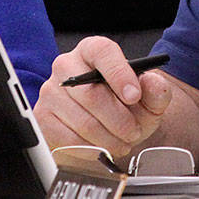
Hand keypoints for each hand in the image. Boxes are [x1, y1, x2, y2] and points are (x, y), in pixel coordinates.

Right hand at [33, 37, 172, 161]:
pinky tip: (101, 146)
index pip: (102, 52)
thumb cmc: (124, 109)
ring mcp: (51, 91)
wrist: (104, 131)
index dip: (119, 74)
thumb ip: (156, 90)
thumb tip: (152, 83)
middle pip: (92, 94)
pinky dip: (91, 149)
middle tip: (133, 131)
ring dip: (108, 139)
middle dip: (119, 120)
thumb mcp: (147, 99)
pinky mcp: (43, 116)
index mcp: (92, 51)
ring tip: (120, 141)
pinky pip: (69, 139)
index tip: (134, 96)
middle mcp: (67, 65)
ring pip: (82, 121)